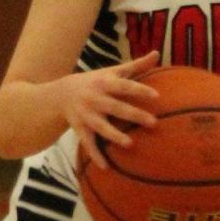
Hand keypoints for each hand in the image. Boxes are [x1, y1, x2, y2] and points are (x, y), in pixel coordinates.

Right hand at [63, 50, 159, 168]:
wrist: (62, 94)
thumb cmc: (96, 82)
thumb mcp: (113, 72)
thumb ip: (136, 65)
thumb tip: (157, 53)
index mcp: (105, 83)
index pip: (125, 86)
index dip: (139, 90)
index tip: (156, 96)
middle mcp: (95, 99)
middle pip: (117, 107)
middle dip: (134, 115)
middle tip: (153, 123)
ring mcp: (87, 115)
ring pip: (101, 127)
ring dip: (114, 135)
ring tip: (129, 144)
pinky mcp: (80, 129)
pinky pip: (88, 144)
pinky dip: (95, 156)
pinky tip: (106, 167)